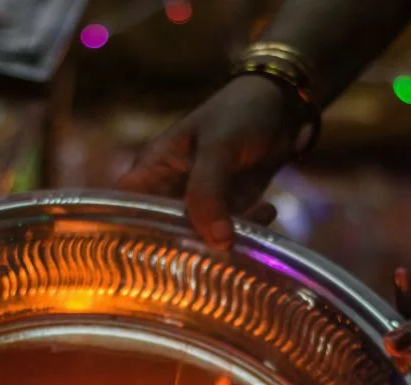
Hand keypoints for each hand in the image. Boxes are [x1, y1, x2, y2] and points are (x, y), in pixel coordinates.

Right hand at [118, 76, 299, 248]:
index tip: (155, 254)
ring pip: (200, 236)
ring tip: (256, 216)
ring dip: (227, 237)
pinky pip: (229, 230)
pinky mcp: (227, 207)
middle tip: (219, 246)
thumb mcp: (219, 146)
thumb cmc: (240, 111)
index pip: (126, 207)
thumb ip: (209, 191)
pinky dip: (249, 228)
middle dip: (189, 244)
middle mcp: (169, 190)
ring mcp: (199, 201)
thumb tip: (215, 240)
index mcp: (153, 169)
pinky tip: (267, 208)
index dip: (131, 232)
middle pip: (163, 232)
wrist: (284, 104)